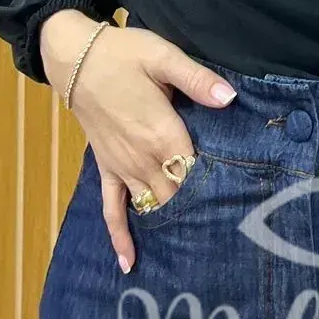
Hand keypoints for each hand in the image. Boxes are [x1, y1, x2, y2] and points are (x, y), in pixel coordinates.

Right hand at [40, 12, 236, 273]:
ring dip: (170, 227)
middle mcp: (143, 159)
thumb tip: (230, 98)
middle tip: (230, 236)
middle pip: (178, 196)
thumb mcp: (164, 56)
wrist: (76, 58)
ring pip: (152, 206)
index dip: (219, 189)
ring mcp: (122, 168)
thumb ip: (197, 79)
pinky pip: (111, 210)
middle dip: (201, 214)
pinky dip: (120, 237)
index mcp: (163, 133)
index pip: (197, 172)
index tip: (243, 207)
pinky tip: (129, 263)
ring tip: (197, 255)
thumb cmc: (124, 54)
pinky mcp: (106, 169)